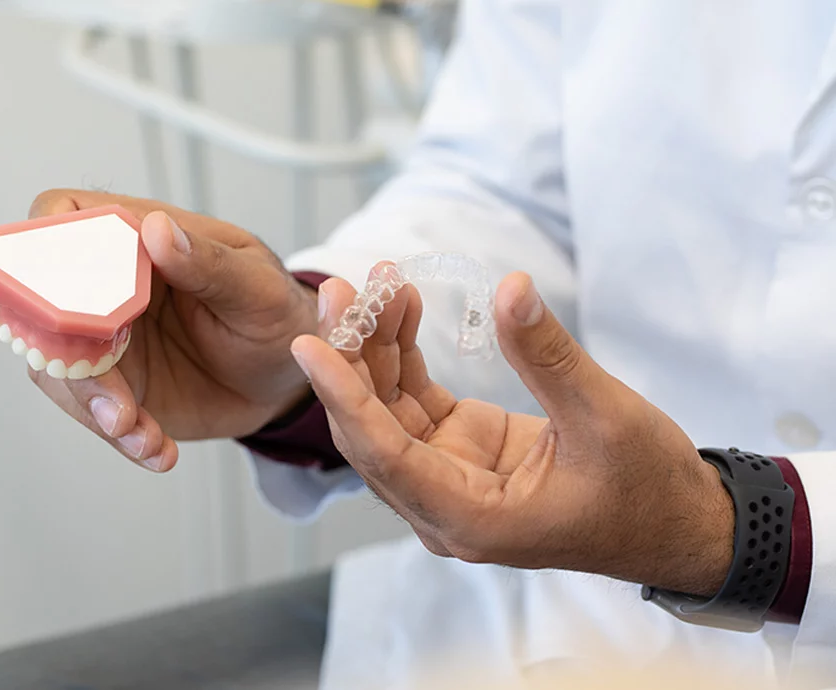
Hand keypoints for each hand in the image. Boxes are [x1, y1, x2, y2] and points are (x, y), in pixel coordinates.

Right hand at [28, 190, 317, 471]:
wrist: (286, 377)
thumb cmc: (276, 313)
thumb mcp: (258, 287)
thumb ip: (208, 263)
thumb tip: (157, 230)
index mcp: (140, 238)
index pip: (64, 217)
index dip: (45, 249)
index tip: (68, 299)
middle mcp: (109, 284)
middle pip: (46, 305)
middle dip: (72, 359)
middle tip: (115, 404)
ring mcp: (107, 338)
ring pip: (60, 367)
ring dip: (95, 408)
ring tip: (143, 437)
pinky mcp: (118, 386)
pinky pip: (96, 411)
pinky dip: (121, 436)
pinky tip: (157, 449)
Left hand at [291, 266, 734, 595]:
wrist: (674, 522)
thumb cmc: (645, 488)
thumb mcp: (605, 417)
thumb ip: (548, 355)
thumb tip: (510, 287)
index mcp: (471, 516)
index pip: (385, 455)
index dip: (344, 398)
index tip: (308, 346)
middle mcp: (445, 504)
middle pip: (372, 430)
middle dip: (351, 359)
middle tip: (341, 289)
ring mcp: (450, 476)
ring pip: (388, 412)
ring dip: (377, 350)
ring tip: (379, 283)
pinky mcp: (462, 450)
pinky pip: (416, 402)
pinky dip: (406, 357)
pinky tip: (404, 310)